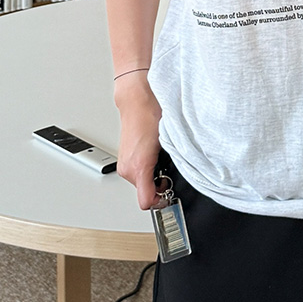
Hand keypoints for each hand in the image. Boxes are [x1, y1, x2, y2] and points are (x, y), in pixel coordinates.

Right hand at [113, 73, 161, 208]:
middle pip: (146, 193)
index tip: (171, 196)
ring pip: (143, 182)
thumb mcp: (168, 142)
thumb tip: (177, 180)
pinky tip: (156, 153)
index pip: (146, 202)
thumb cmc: (151, 114)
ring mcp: (125, 164)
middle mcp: (127, 169)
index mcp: (137, 168)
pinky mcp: (125, 158)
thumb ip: (172, 164)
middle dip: (160, 185)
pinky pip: (139, 172)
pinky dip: (149, 167)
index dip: (161, 201)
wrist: (138, 99)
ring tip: (164, 156)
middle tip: (171, 169)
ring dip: (155, 175)